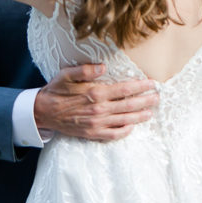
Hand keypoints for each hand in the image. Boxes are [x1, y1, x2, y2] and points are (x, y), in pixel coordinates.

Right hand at [34, 64, 158, 141]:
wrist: (43, 112)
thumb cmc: (56, 90)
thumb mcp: (66, 74)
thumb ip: (85, 70)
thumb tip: (103, 67)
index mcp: (95, 93)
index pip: (124, 89)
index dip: (140, 86)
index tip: (152, 83)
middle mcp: (99, 110)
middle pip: (129, 105)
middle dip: (146, 101)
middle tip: (158, 97)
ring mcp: (97, 124)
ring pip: (124, 120)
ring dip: (140, 116)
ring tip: (151, 112)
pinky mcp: (93, 134)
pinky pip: (113, 135)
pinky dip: (125, 131)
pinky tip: (132, 127)